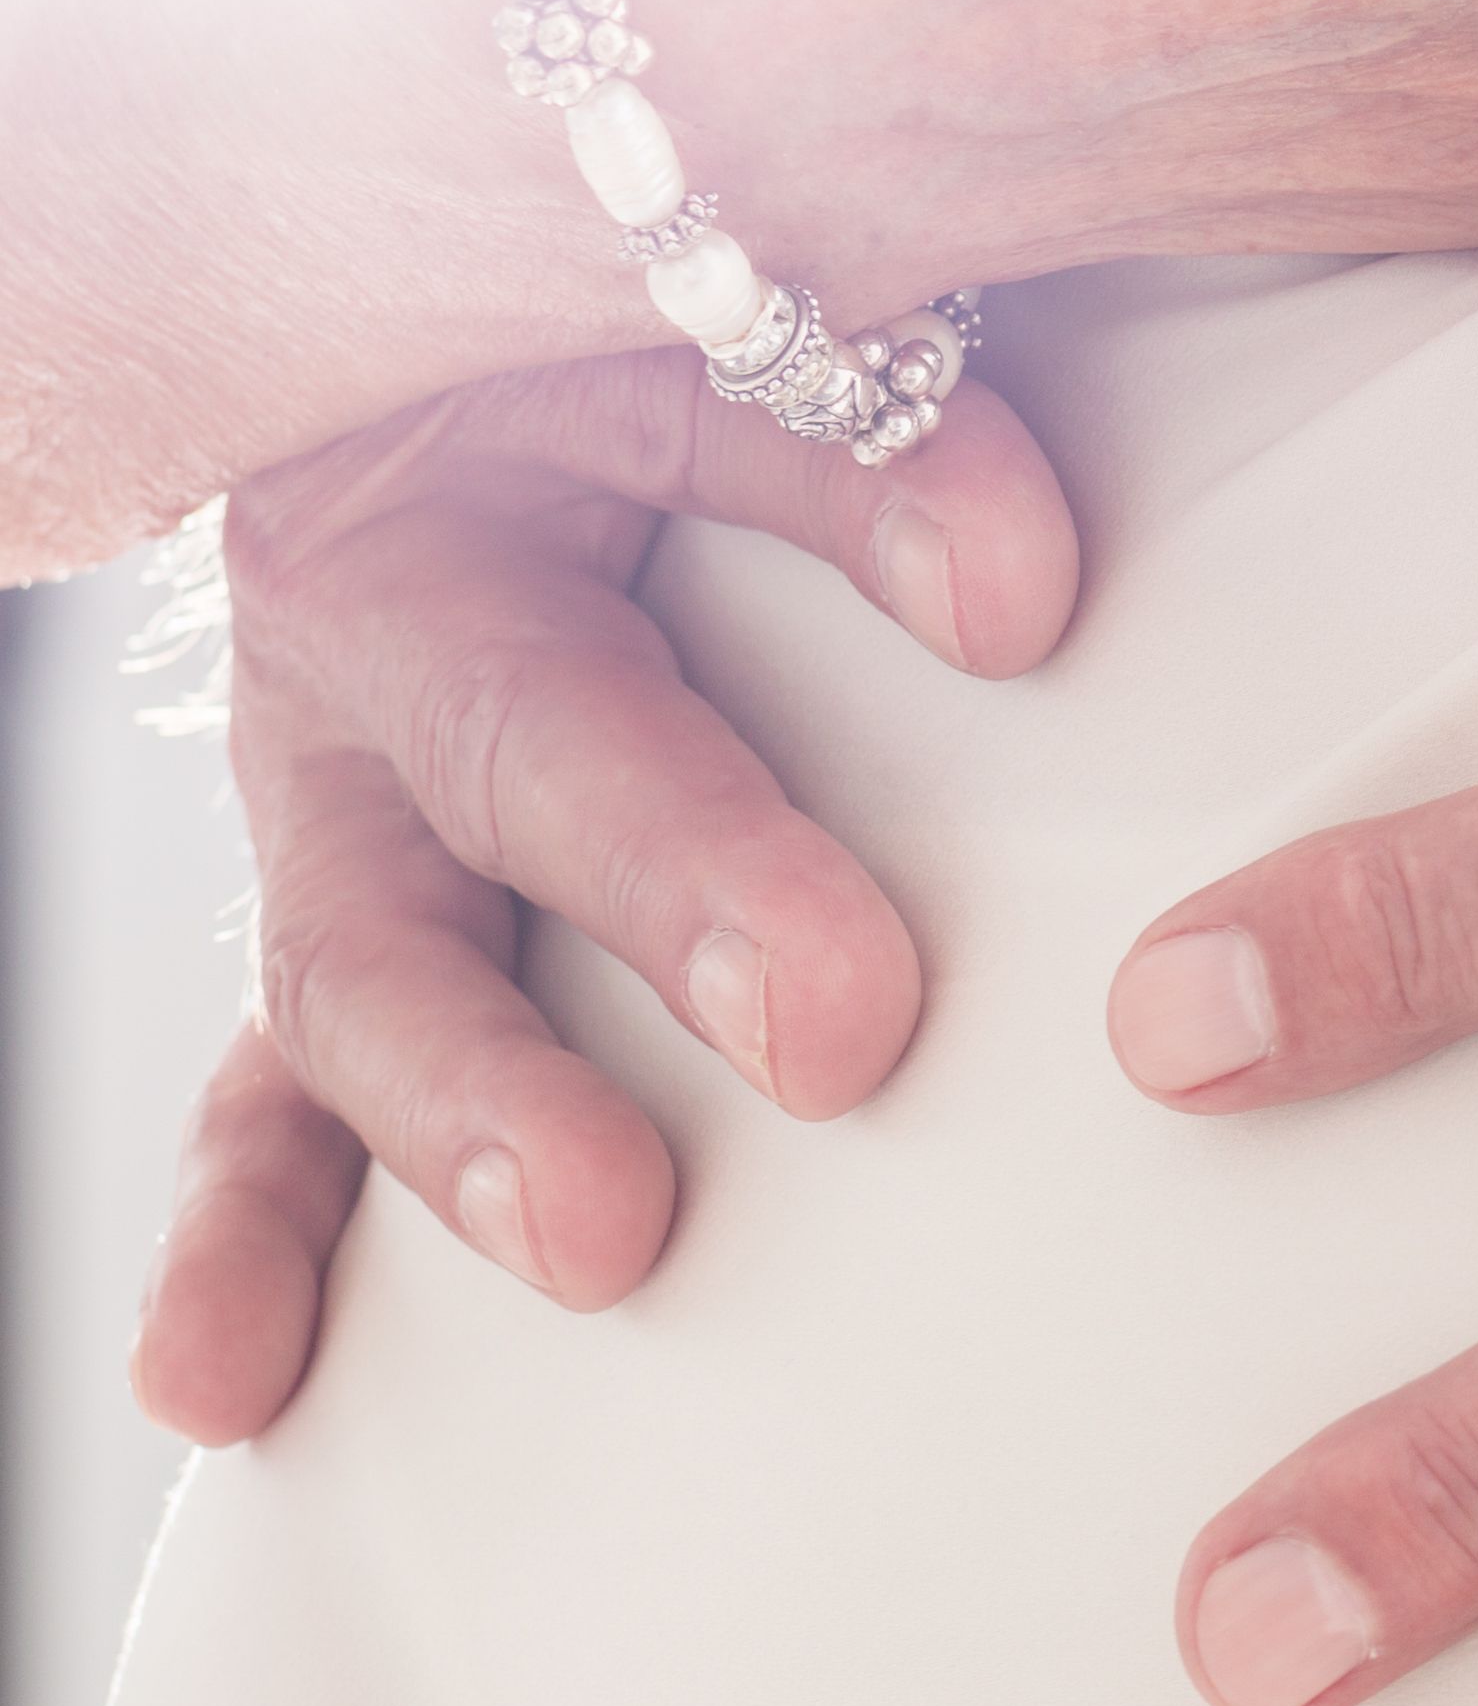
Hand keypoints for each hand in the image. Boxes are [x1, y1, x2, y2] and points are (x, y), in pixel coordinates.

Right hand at [127, 349, 1082, 1441]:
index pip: (728, 431)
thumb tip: (1014, 586)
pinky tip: (225, 1375)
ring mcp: (341, 809)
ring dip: (474, 1106)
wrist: (469, 375)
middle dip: (681, 879)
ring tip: (594, 1230)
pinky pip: (264, 1105)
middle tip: (841, 1019)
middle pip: (532, 744)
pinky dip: (248, 1240)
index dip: (871, 501)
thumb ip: (898, 428)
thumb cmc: (686, 362)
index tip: (1024, 601)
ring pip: (375, 958)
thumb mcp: (779, 330)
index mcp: (529, 413)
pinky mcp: (332, 950)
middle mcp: (395, 622)